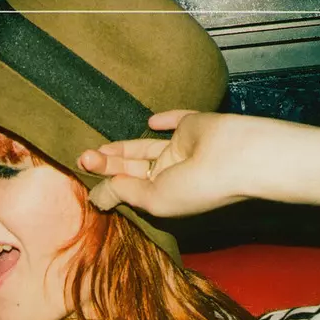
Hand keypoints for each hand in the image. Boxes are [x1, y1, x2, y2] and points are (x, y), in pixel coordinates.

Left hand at [78, 110, 319, 215]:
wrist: (237, 158)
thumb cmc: (196, 187)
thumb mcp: (151, 197)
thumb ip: (121, 192)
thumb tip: (95, 199)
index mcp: (165, 197)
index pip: (132, 191)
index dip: (110, 187)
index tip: (87, 183)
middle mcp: (173, 176)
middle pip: (134, 169)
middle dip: (108, 166)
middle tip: (82, 159)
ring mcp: (184, 150)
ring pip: (146, 147)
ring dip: (122, 148)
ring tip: (94, 150)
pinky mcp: (196, 126)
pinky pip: (178, 120)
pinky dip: (165, 120)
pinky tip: (150, 120)